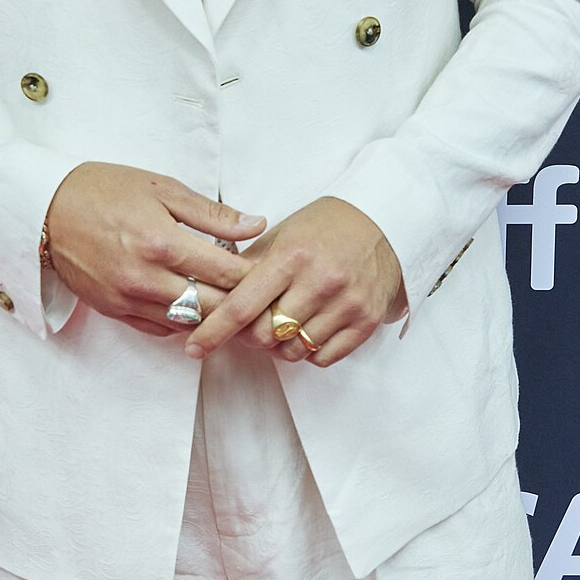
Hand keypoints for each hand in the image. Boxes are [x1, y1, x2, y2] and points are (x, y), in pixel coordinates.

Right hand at [42, 165, 264, 338]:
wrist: (46, 208)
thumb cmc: (105, 190)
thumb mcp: (163, 189)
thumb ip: (212, 214)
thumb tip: (256, 225)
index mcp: (162, 243)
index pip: (227, 273)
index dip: (255, 274)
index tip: (268, 271)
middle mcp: (145, 278)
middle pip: (213, 306)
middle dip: (241, 302)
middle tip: (259, 294)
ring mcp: (127, 299)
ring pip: (189, 323)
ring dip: (213, 315)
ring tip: (231, 302)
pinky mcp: (113, 311)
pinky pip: (161, 329)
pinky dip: (183, 321)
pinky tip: (194, 306)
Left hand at [184, 197, 406, 368]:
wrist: (384, 222)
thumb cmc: (325, 228)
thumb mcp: (282, 235)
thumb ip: (248, 269)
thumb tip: (210, 299)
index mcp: (292, 256)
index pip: (243, 305)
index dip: (213, 331)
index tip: (194, 347)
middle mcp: (321, 281)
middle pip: (266, 335)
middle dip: (250, 336)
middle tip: (252, 324)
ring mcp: (347, 303)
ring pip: (294, 351)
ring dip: (280, 345)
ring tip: (284, 323)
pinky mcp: (366, 321)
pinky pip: (323, 358)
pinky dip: (309, 351)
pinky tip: (308, 329)